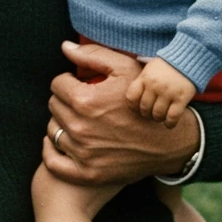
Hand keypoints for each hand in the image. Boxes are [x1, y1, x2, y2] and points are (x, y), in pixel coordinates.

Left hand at [44, 41, 198, 186]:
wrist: (169, 142)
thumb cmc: (146, 101)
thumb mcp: (125, 69)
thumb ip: (92, 55)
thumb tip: (65, 47)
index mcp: (85, 100)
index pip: (57, 85)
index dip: (69, 82)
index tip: (81, 86)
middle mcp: (80, 128)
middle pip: (54, 107)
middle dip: (66, 101)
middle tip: (83, 103)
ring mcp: (82, 153)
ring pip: (52, 131)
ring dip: (62, 123)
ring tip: (80, 121)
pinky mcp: (86, 174)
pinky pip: (52, 162)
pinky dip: (52, 151)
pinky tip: (63, 142)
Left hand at [125, 58, 196, 127]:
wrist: (188, 58)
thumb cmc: (167, 65)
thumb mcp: (150, 68)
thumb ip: (142, 81)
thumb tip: (134, 99)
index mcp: (145, 77)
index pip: (131, 97)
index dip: (133, 106)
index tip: (138, 108)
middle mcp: (154, 85)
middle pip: (144, 108)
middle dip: (147, 114)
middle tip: (151, 114)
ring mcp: (168, 92)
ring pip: (157, 114)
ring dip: (158, 119)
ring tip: (160, 117)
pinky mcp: (181, 98)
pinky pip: (172, 117)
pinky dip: (169, 123)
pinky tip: (169, 123)